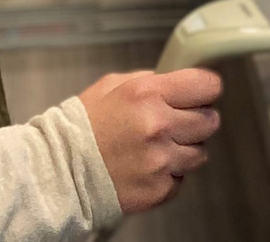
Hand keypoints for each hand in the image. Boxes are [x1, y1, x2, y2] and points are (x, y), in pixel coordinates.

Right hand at [78, 67, 222, 213]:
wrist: (59, 172)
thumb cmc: (82, 127)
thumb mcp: (112, 86)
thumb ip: (150, 81)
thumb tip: (177, 82)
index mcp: (148, 94)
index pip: (208, 86)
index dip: (205, 90)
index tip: (199, 94)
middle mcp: (158, 126)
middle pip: (210, 120)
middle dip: (197, 120)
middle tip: (176, 123)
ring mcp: (160, 160)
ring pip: (200, 152)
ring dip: (184, 149)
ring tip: (156, 148)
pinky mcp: (159, 189)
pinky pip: (181, 179)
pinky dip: (169, 174)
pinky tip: (146, 167)